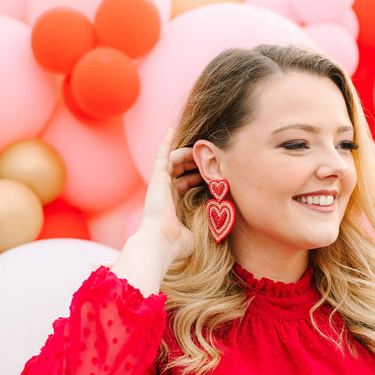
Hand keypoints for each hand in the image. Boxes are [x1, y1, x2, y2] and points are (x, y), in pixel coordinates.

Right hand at [137, 128, 201, 262]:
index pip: (183, 185)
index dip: (195, 177)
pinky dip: (166, 142)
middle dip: (194, 163)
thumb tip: (217, 229)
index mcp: (170, 206)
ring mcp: (159, 184)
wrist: (161, 243)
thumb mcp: (195, 233)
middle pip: (179, 171)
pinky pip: (162, 155)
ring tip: (200, 147)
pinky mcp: (157, 177)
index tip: (208, 174)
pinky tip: (172, 130)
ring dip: (187, 153)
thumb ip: (202, 227)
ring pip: (173, 161)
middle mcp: (163, 193)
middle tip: (208, 157)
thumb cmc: (177, 244)